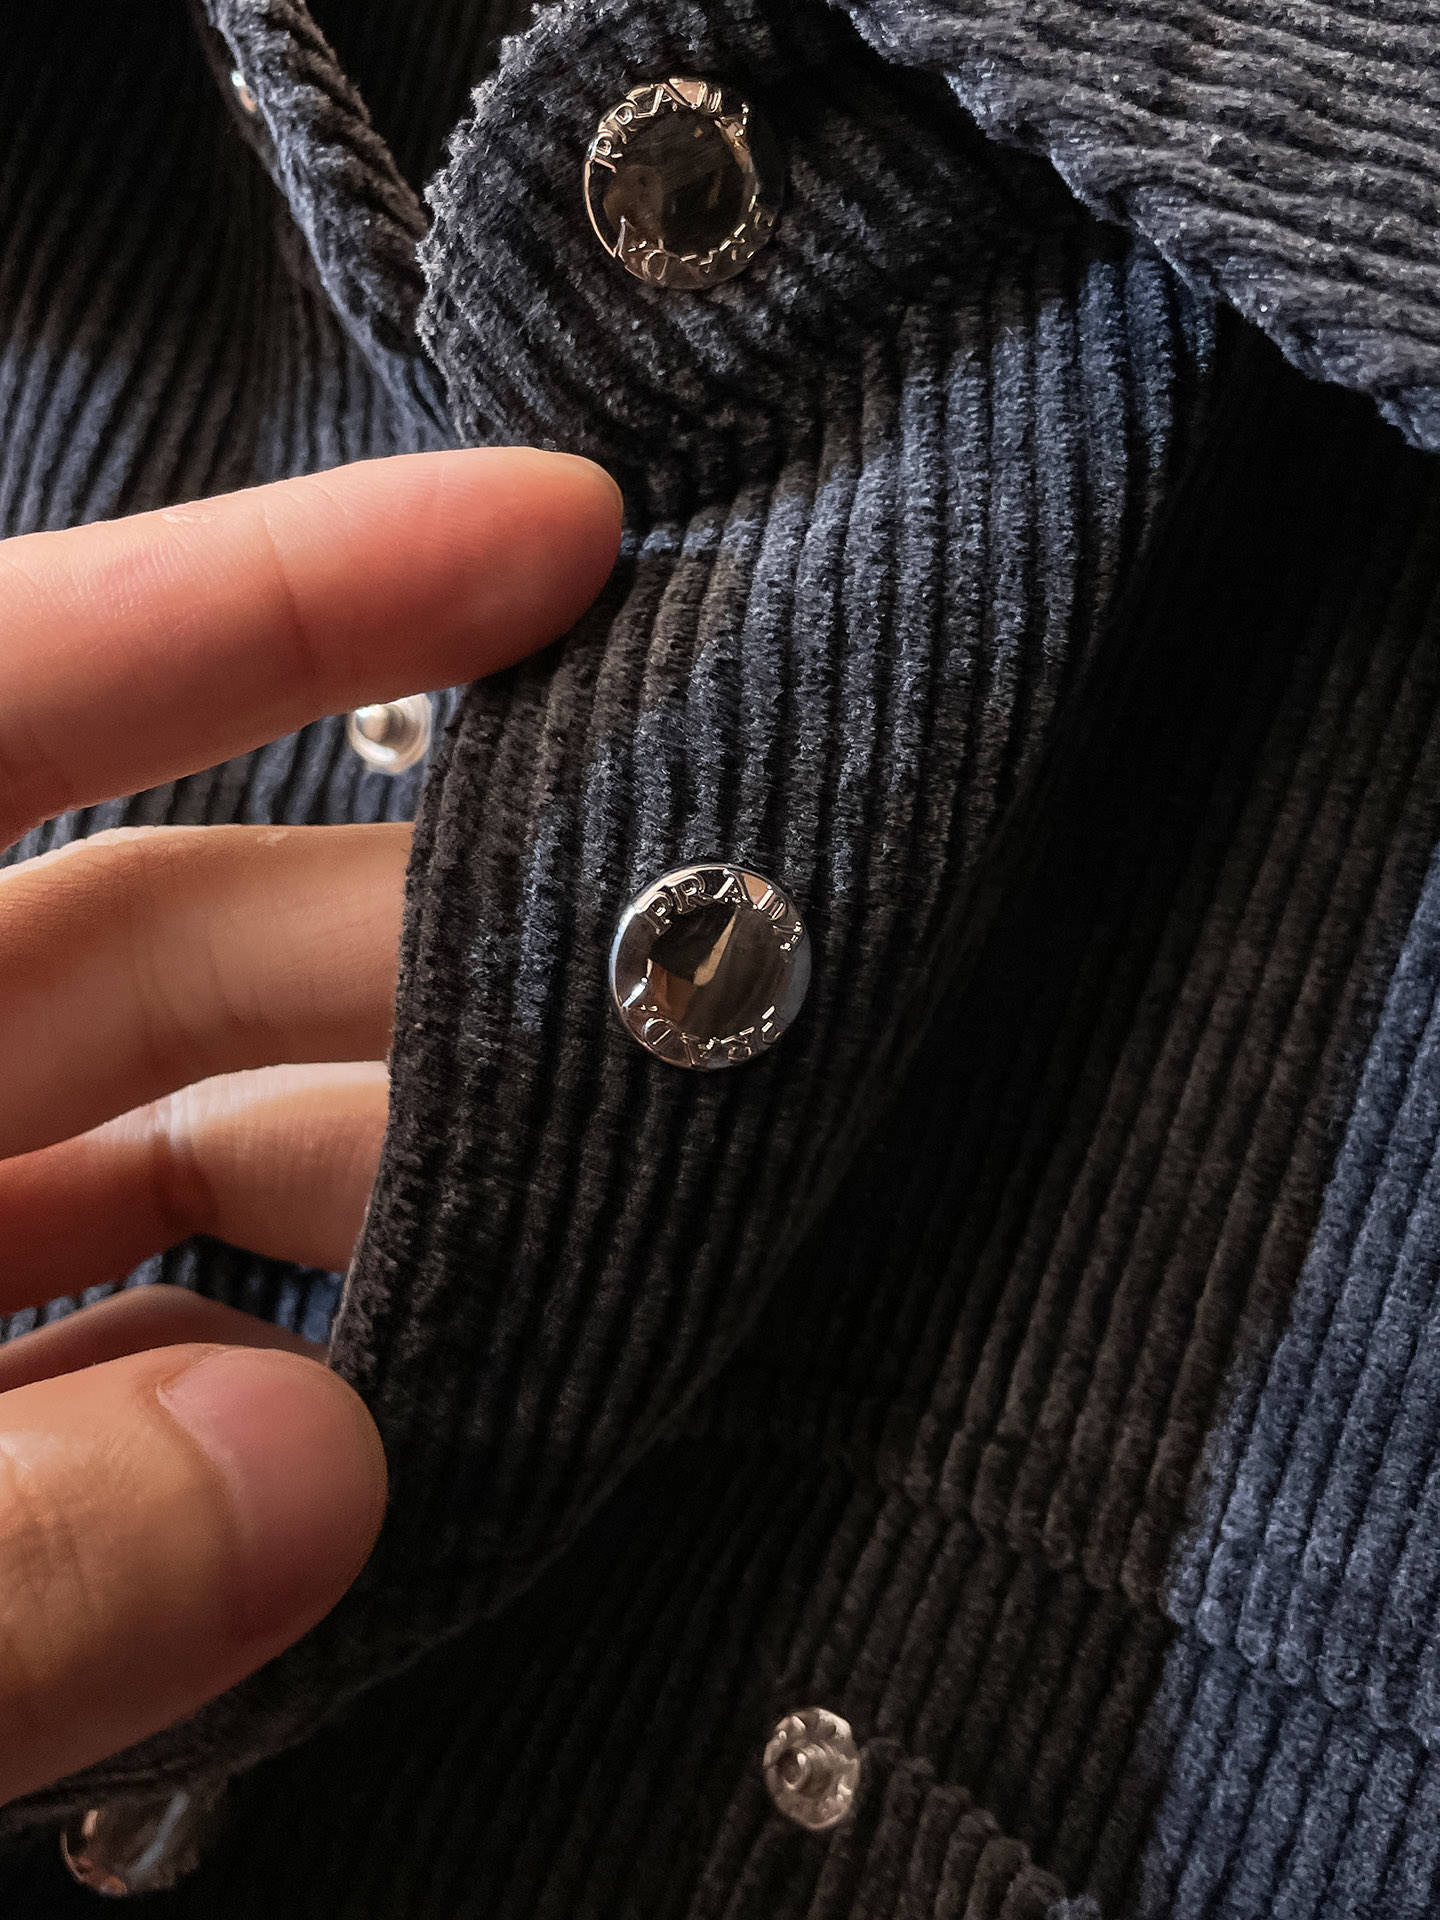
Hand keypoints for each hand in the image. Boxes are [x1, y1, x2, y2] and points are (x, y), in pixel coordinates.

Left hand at [0, 449, 621, 1803]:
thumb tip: (330, 1480)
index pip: (15, 688)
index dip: (297, 594)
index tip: (562, 530)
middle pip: (145, 949)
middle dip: (404, 972)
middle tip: (654, 1020)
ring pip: (154, 1179)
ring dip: (359, 1210)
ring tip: (570, 1248)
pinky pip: (106, 1389)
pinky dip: (244, 1410)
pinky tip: (383, 1441)